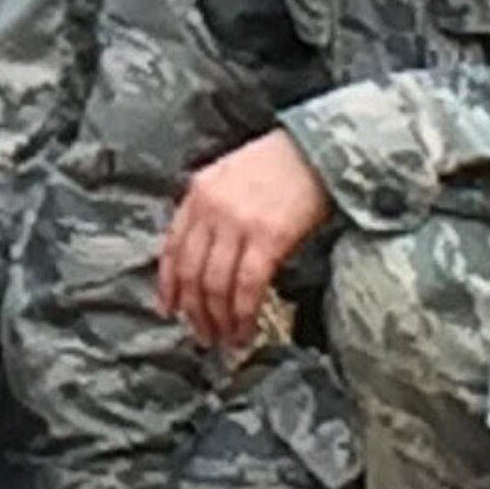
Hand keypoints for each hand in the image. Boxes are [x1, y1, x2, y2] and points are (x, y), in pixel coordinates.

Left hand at [158, 128, 330, 349]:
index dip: (168, 286)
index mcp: (199, 192)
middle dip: (195, 312)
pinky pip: (247, 286)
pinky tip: (247, 327)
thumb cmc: (283, 162)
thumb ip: (212, 209)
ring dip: (219, 320)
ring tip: (227, 339)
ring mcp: (238, 223)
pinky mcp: (269, 237)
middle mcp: (212, 208)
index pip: (171, 248)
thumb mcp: (232, 175)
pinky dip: (244, 314)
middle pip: (191, 273)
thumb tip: (208, 255)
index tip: (170, 309)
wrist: (321, 149)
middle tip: (203, 334)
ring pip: (215, 286)